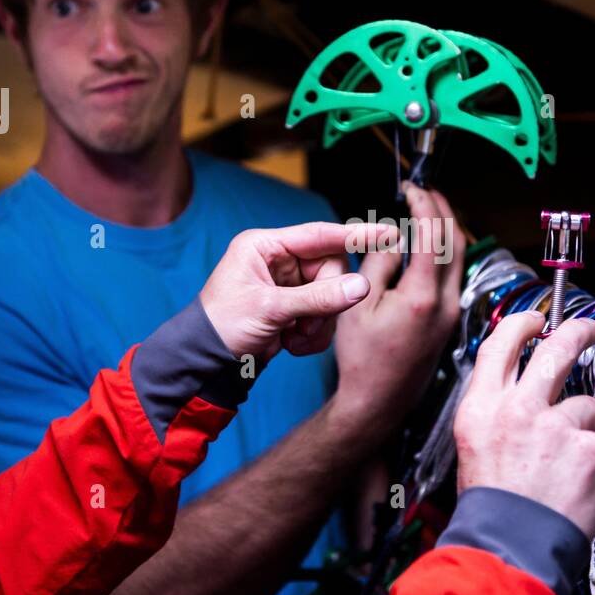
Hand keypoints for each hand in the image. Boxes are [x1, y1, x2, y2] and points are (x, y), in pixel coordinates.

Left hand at [199, 222, 392, 362]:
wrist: (207, 362)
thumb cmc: (223, 327)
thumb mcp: (270, 310)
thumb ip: (318, 298)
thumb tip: (361, 286)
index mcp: (265, 246)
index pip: (320, 235)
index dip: (355, 235)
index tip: (387, 233)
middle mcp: (279, 261)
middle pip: (331, 269)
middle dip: (324, 301)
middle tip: (306, 323)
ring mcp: (288, 284)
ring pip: (331, 294)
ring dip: (319, 322)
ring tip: (294, 337)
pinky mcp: (294, 306)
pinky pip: (324, 314)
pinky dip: (314, 333)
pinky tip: (292, 343)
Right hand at [333, 183, 465, 426]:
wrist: (378, 400)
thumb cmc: (362, 359)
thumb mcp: (358, 304)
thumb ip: (379, 264)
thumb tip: (396, 237)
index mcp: (421, 296)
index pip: (432, 235)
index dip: (423, 205)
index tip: (411, 188)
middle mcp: (445, 303)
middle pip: (456, 241)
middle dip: (442, 209)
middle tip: (425, 190)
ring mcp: (451, 312)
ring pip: (460, 257)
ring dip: (446, 228)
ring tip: (428, 209)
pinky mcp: (449, 319)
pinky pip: (454, 273)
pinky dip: (445, 249)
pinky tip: (429, 243)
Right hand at [452, 312, 594, 538]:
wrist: (508, 548)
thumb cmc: (491, 508)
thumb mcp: (474, 448)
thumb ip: (497, 415)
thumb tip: (523, 395)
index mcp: (481, 408)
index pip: (500, 346)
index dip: (521, 325)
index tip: (536, 320)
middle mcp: (516, 409)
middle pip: (555, 350)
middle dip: (577, 333)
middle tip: (588, 330)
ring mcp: (554, 426)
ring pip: (585, 406)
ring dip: (583, 429)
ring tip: (567, 465)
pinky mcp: (587, 448)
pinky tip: (578, 482)